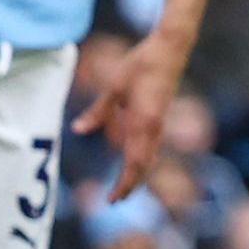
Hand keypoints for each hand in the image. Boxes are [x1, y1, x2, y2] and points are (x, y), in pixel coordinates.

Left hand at [90, 31, 195, 201]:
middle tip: (113, 200)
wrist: (171, 48)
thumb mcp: (114, 87)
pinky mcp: (160, 116)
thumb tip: (77, 130)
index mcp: (143, 123)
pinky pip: (151, 145)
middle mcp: (154, 127)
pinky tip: (132, 162)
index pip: (134, 163)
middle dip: (129, 185)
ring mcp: (159, 122)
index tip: (111, 199)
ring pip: (149, 157)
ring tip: (122, 188)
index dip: (123, 184)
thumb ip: (97, 111)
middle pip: (143, 166)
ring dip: (136, 174)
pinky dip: (141, 159)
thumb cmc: (141, 63)